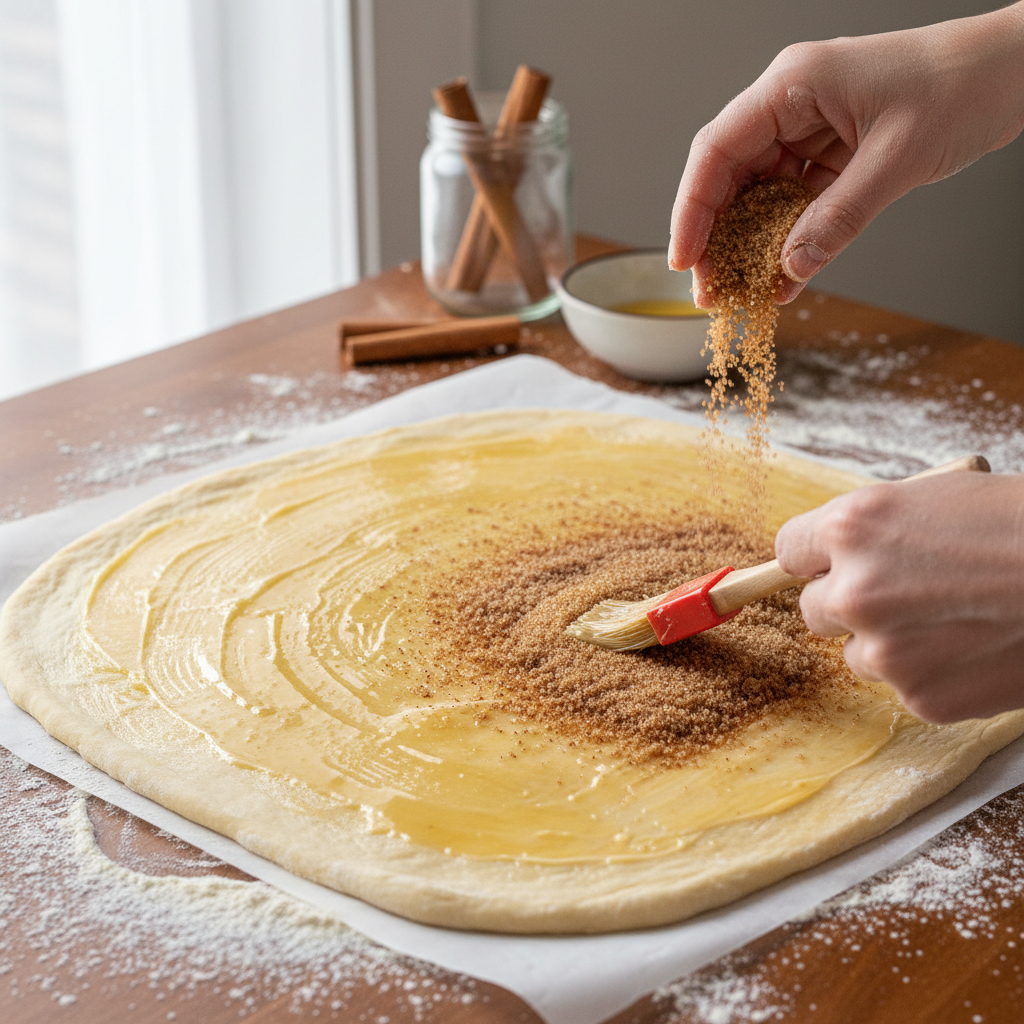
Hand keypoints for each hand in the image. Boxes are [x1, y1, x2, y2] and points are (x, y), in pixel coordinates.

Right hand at [669, 3, 1023, 306]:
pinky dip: (787, 242)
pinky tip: (780, 279)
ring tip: (737, 293)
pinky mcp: (831, 155)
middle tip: (709, 291)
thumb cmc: (961, 87)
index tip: (684, 261)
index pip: (717, 151)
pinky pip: (795, 206)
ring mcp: (809, 131)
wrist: (1012, 71)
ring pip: (757, 196)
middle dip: (714, 238)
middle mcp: (791, 106)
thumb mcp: (897, 159)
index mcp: (792, 86)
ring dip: (746, 246)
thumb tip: (790, 268)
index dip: (691, 210)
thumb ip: (839, 217)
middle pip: (728, 178)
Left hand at [775, 473, 1023, 722]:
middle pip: (813, 608)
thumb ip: (873, 529)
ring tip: (953, 619)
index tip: (830, 564)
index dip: (814, 558)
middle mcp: (853, 589)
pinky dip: (928, 672)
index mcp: (851, 527)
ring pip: (855, 652)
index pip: (788, 551)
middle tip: (903, 594)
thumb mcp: (935, 497)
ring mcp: (884, 649)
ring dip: (888, 641)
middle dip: (848, 602)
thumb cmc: (1019, 525)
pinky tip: (973, 648)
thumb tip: (834, 555)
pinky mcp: (919, 697)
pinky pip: (900, 684)